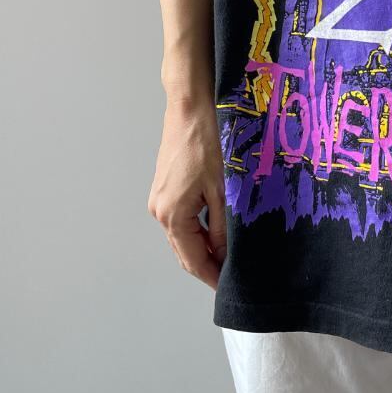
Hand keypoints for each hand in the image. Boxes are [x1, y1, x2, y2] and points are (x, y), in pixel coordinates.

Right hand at [147, 96, 226, 288]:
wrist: (190, 105)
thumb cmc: (207, 141)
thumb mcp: (222, 188)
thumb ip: (222, 226)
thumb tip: (223, 255)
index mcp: (172, 215)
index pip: (192, 259)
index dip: (210, 275)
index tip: (227, 287)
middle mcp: (160, 210)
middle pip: (184, 250)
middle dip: (207, 263)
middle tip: (231, 273)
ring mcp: (159, 197)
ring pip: (182, 234)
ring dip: (203, 245)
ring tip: (228, 252)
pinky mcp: (165, 185)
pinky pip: (181, 217)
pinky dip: (197, 227)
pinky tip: (216, 227)